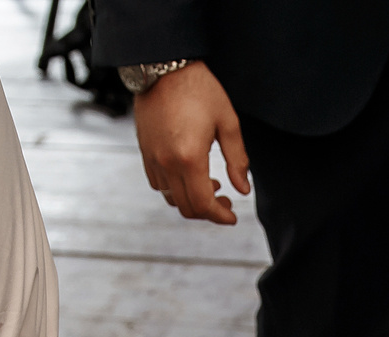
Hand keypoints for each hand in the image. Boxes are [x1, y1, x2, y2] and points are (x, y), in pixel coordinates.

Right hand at [133, 61, 248, 223]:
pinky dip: (175, 189)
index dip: (219, 216)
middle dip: (208, 212)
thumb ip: (237, 159)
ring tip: (211, 186)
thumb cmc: (199, 90)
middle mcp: (167, 163)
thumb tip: (244, 189)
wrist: (163, 67)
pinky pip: (158, 184)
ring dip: (191, 200)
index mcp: (190, 158)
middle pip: (186, 207)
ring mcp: (153, 159)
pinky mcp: (144, 152)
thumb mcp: (228, 122)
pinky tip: (189, 175)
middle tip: (225, 203)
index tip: (232, 216)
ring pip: (171, 198)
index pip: (204, 204)